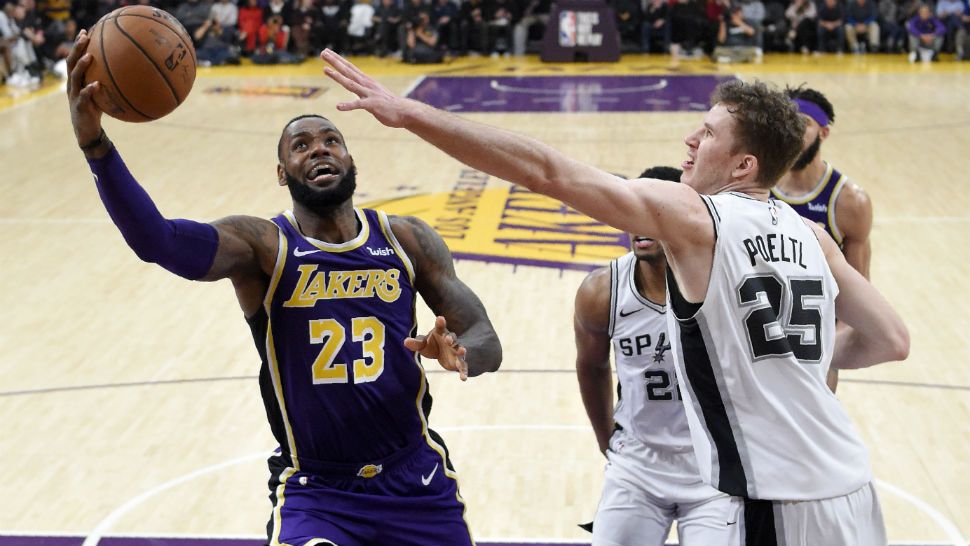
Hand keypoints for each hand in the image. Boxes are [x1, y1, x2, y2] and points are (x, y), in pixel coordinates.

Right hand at [66, 29, 106, 148]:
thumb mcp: (102, 94)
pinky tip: (97, 85)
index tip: (85, 31)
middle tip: (84, 36)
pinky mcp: (79, 107)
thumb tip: (130, 73)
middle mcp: (73, 85)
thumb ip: (109, 83)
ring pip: (74, 77)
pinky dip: (90, 90)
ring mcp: (75, 96)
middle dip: (76, 48)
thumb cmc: (96, 111)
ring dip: (81, 66)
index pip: (74, 59)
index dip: (78, 45)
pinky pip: (84, 97)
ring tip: (90, 56)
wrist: (87, 132)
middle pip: (71, 63)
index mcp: (77, 81)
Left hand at [321, 48, 412, 127]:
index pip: (349, 68)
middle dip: (334, 62)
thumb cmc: (389, 104)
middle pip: (347, 71)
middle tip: (323, 52)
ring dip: (338, 77)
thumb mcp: (373, 93)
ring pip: (350, 84)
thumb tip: (353, 87)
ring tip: (325, 70)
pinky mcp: (372, 105)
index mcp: (366, 81)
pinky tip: (339, 106)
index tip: (327, 52)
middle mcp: (366, 84)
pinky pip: (358, 105)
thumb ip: (362, 89)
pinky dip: (348, 105)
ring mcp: (369, 94)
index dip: (338, 59)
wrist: (405, 111)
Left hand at [404, 316, 468, 380]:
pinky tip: (463, 378)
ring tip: (463, 350)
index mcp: (441, 333)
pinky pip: (463, 366)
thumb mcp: (423, 344)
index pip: (440, 327)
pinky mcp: (459, 362)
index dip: (440, 323)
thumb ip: (416, 342)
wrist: (444, 355)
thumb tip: (405, 341)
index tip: (440, 318)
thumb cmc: (432, 345)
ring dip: (461, 350)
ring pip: (460, 350)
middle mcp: (451, 341)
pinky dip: (463, 372)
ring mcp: (456, 351)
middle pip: (452, 338)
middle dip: (451, 338)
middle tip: (448, 340)